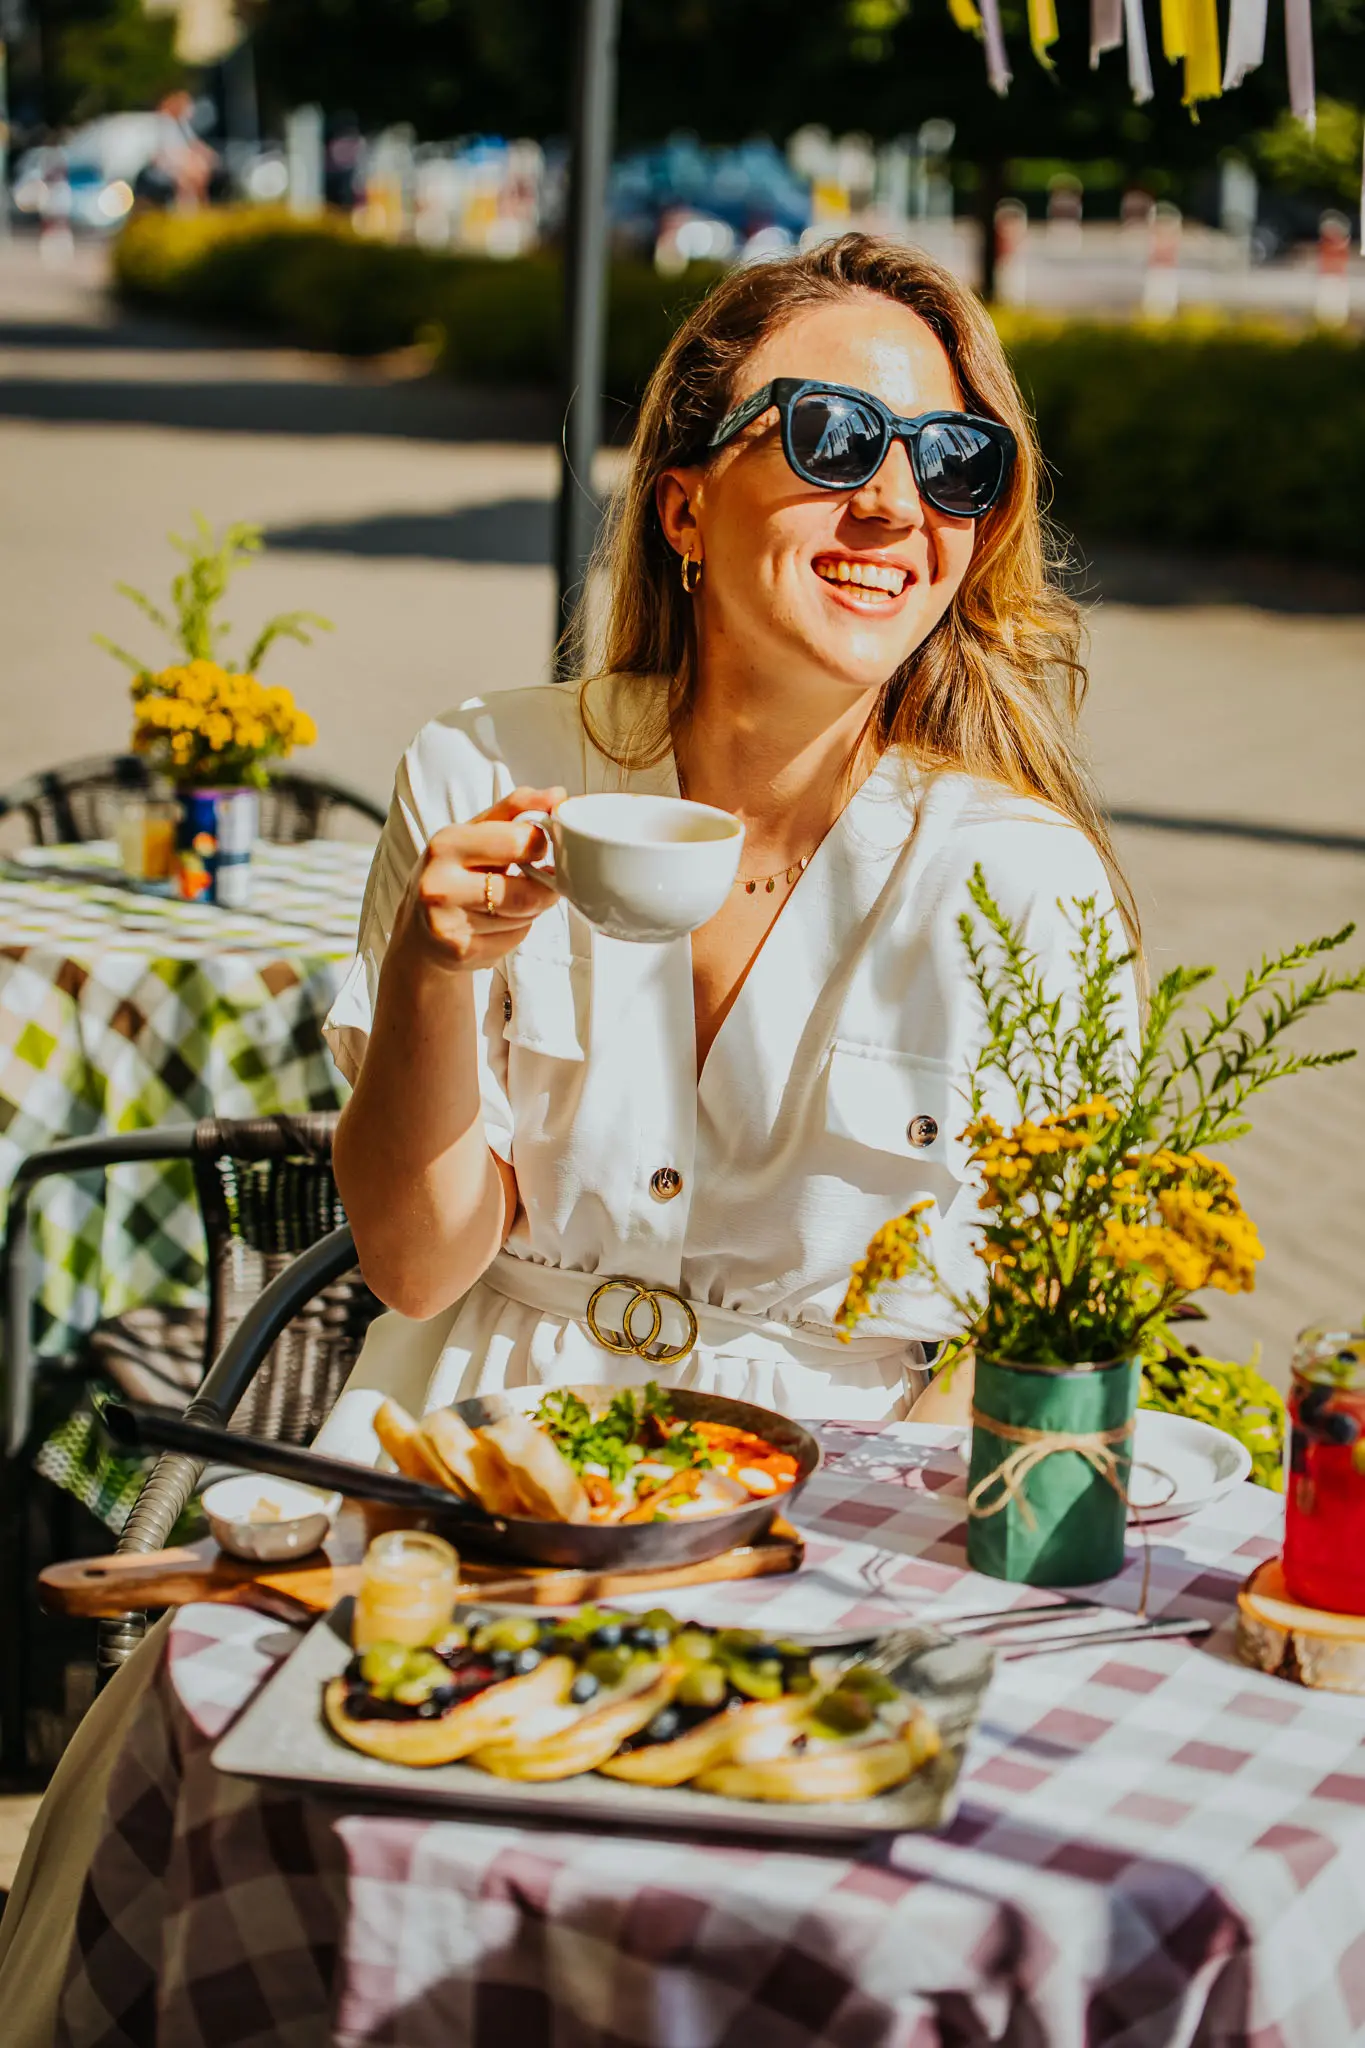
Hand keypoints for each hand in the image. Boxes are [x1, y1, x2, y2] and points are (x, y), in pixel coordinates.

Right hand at [399, 786, 564, 972]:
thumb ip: (515, 809)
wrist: (418, 930)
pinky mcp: (462, 952)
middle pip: (528, 890)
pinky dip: (518, 929)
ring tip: (511, 899)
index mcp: (446, 844)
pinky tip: (498, 922)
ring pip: (525, 916)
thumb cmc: (453, 873)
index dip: (541, 845)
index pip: (519, 841)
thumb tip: (557, 796)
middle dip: (544, 885)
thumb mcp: (474, 832)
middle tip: (538, 878)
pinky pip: (515, 938)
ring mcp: (449, 923)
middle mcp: (440, 885)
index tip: (539, 848)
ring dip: (531, 908)